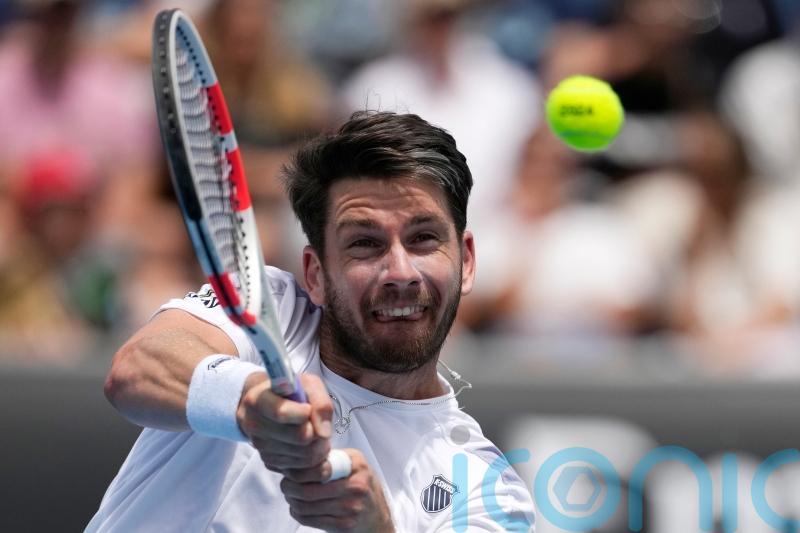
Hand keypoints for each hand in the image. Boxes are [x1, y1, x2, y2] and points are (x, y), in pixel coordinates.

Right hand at [236, 373, 332, 473]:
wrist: (268, 402)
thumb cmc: (290, 390)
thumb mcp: (307, 383)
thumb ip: (320, 402)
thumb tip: (324, 433)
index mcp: (258, 400)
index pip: (282, 413)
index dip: (304, 413)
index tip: (308, 408)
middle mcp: (254, 425)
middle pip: (299, 438)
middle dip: (318, 433)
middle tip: (320, 425)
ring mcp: (260, 446)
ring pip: (303, 456)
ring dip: (319, 447)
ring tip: (317, 434)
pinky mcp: (268, 462)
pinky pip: (300, 470)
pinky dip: (312, 460)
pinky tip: (310, 446)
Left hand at [280, 449, 394, 532]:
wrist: (377, 517)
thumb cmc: (360, 486)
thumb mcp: (354, 463)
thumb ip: (332, 457)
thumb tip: (299, 454)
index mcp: (356, 465)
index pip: (318, 467)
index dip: (298, 470)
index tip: (289, 470)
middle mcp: (356, 486)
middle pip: (308, 490)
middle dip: (289, 487)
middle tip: (285, 485)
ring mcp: (351, 508)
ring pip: (306, 506)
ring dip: (292, 501)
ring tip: (290, 496)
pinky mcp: (344, 525)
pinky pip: (310, 520)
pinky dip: (298, 514)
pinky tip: (298, 508)